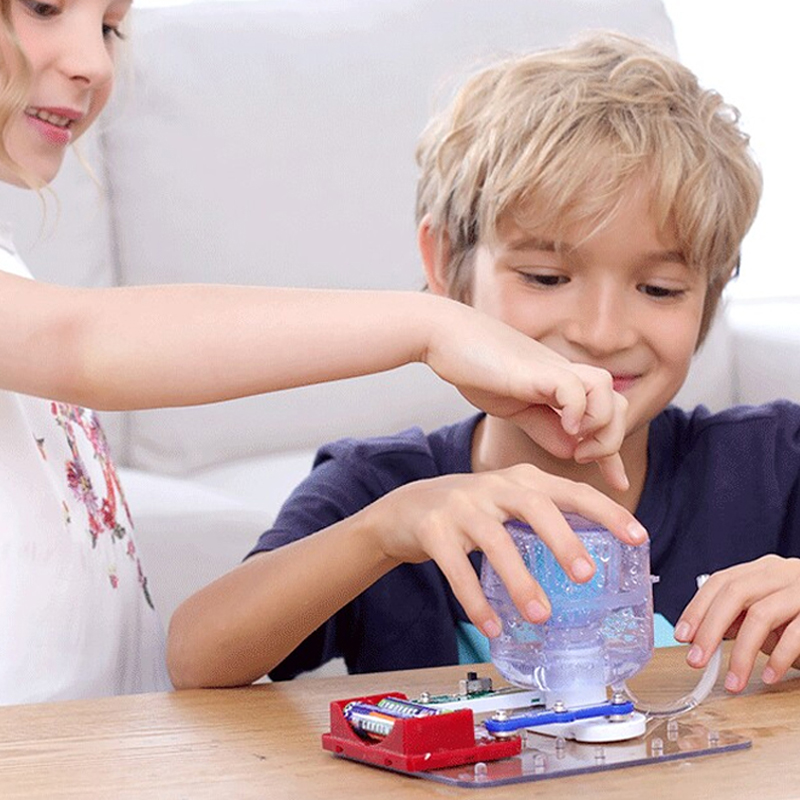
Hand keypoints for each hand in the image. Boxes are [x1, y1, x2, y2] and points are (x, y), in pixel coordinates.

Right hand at [362, 463, 647, 638]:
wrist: (407, 508)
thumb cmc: (470, 511)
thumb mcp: (507, 503)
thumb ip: (543, 519)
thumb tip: (593, 561)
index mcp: (521, 479)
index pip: (570, 490)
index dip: (607, 511)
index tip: (639, 538)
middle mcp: (494, 486)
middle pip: (535, 505)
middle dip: (564, 539)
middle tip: (586, 576)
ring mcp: (461, 506)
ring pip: (496, 541)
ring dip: (520, 580)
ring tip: (542, 615)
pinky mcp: (434, 529)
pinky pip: (457, 569)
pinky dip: (475, 600)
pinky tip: (492, 626)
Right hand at [424, 301, 628, 491]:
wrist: (445, 336)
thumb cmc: (476, 369)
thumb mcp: (515, 407)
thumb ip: (544, 427)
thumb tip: (573, 449)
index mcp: (561, 389)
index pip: (605, 419)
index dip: (614, 455)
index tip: (619, 483)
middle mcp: (565, 377)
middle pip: (619, 405)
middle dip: (611, 442)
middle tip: (581, 458)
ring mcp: (554, 370)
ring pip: (608, 393)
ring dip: (600, 426)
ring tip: (575, 443)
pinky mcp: (538, 370)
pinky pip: (577, 388)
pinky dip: (578, 411)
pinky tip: (564, 423)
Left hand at [674, 556, 799, 691]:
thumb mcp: (770, 613)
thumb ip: (741, 617)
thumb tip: (702, 634)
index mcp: (763, 570)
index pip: (721, 582)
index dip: (698, 607)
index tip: (682, 636)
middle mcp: (783, 573)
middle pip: (735, 594)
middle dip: (710, 629)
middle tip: (696, 660)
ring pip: (762, 615)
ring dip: (742, 653)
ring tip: (734, 682)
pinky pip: (797, 633)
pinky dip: (779, 658)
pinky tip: (768, 676)